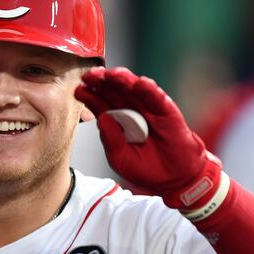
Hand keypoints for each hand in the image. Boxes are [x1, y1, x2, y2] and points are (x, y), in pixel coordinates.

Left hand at [74, 67, 222, 211]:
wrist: (174, 179)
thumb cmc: (146, 168)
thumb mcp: (120, 158)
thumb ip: (111, 140)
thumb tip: (102, 119)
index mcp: (116, 120)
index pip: (99, 103)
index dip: (89, 95)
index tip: (78, 89)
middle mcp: (130, 110)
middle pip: (113, 90)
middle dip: (101, 81)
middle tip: (90, 76)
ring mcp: (148, 109)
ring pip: (133, 89)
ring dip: (123, 79)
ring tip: (111, 75)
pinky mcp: (166, 111)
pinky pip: (157, 98)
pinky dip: (149, 89)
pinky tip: (140, 83)